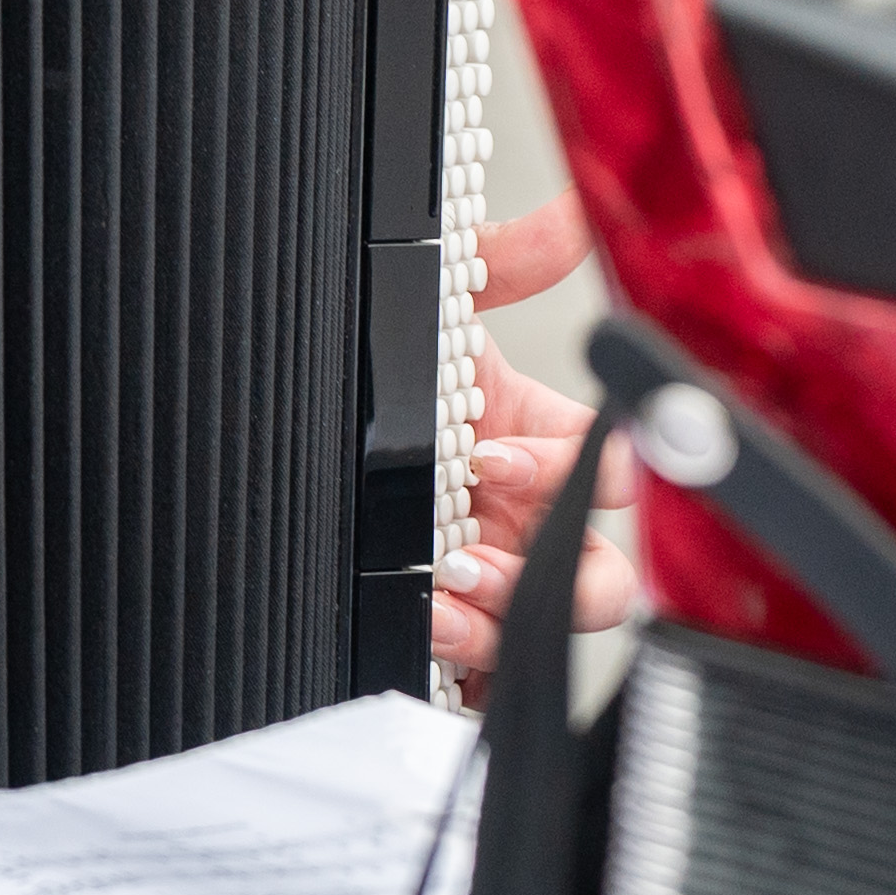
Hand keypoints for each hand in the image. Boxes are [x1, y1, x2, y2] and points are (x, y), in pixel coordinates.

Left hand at [428, 192, 643, 706]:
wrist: (286, 454)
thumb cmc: (385, 393)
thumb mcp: (436, 318)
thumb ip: (499, 266)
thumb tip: (573, 213)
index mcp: (540, 449)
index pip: (608, 472)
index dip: (573, 470)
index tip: (491, 453)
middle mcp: (529, 527)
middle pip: (600, 578)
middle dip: (556, 576)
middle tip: (474, 553)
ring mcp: (497, 592)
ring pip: (545, 635)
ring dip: (499, 621)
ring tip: (435, 595)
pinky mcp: (456, 648)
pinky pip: (485, 681)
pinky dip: (462, 667)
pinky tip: (418, 637)